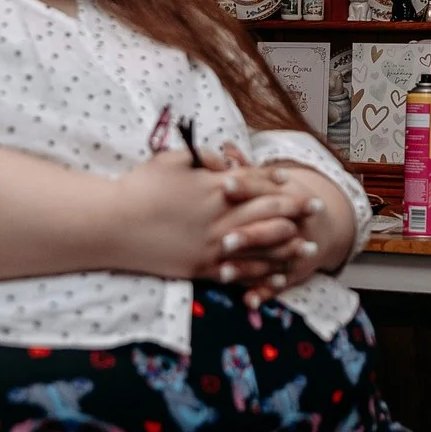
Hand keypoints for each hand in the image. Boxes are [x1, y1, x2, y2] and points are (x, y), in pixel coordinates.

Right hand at [104, 149, 303, 280]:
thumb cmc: (139, 187)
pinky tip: (277, 276)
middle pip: (268, 212)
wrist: (113, 225)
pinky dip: (261, 274)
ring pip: (261, 245)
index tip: (293, 183)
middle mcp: (221, 216)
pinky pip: (240, 272)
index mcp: (214, 187)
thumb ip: (200, 155)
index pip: (255, 183)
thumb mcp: (170, 159)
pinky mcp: (202, 267)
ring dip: (288, 245)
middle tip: (317, 209)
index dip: (277, 184)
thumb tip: (221, 158)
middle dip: (296, 210)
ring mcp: (214, 244)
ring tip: (308, 247)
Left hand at [208, 146, 349, 304]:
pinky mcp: (295, 272)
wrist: (320, 225)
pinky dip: (265, 292)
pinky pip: (280, 284)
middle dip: (250, 235)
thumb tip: (224, 147)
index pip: (266, 188)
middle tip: (224, 240)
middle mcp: (295, 223)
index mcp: (287, 195)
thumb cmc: (285, 200)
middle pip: (272, 228)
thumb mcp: (272, 182)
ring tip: (223, 273)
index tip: (225, 183)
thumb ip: (246, 169)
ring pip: (273, 259)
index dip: (246, 186)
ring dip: (249, 268)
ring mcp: (297, 249)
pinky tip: (249, 300)